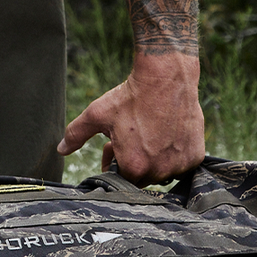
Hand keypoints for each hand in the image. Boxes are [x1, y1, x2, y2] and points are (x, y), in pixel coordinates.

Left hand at [57, 55, 204, 185]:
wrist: (165, 77)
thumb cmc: (130, 97)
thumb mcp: (97, 114)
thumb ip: (76, 134)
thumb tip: (60, 150)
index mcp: (134, 166)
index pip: (121, 179)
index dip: (115, 162)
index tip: (113, 147)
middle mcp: (159, 171)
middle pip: (143, 176)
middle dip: (133, 161)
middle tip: (130, 137)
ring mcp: (180, 165)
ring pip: (163, 170)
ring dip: (154, 158)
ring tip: (147, 133)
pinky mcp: (196, 156)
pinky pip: (182, 163)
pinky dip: (173, 152)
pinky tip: (166, 133)